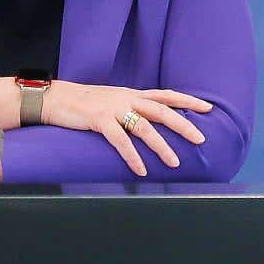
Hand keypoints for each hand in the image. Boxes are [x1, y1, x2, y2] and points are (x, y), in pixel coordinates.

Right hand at [40, 82, 211, 177]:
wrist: (55, 98)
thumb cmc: (84, 103)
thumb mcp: (113, 100)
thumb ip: (131, 107)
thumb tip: (148, 121)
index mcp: (132, 93)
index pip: (166, 95)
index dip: (188, 100)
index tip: (208, 108)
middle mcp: (127, 98)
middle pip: (162, 110)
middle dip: (183, 124)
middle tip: (201, 139)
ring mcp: (113, 108)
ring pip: (144, 127)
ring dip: (161, 147)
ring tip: (175, 163)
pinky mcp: (99, 120)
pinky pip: (120, 140)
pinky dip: (132, 156)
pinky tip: (141, 169)